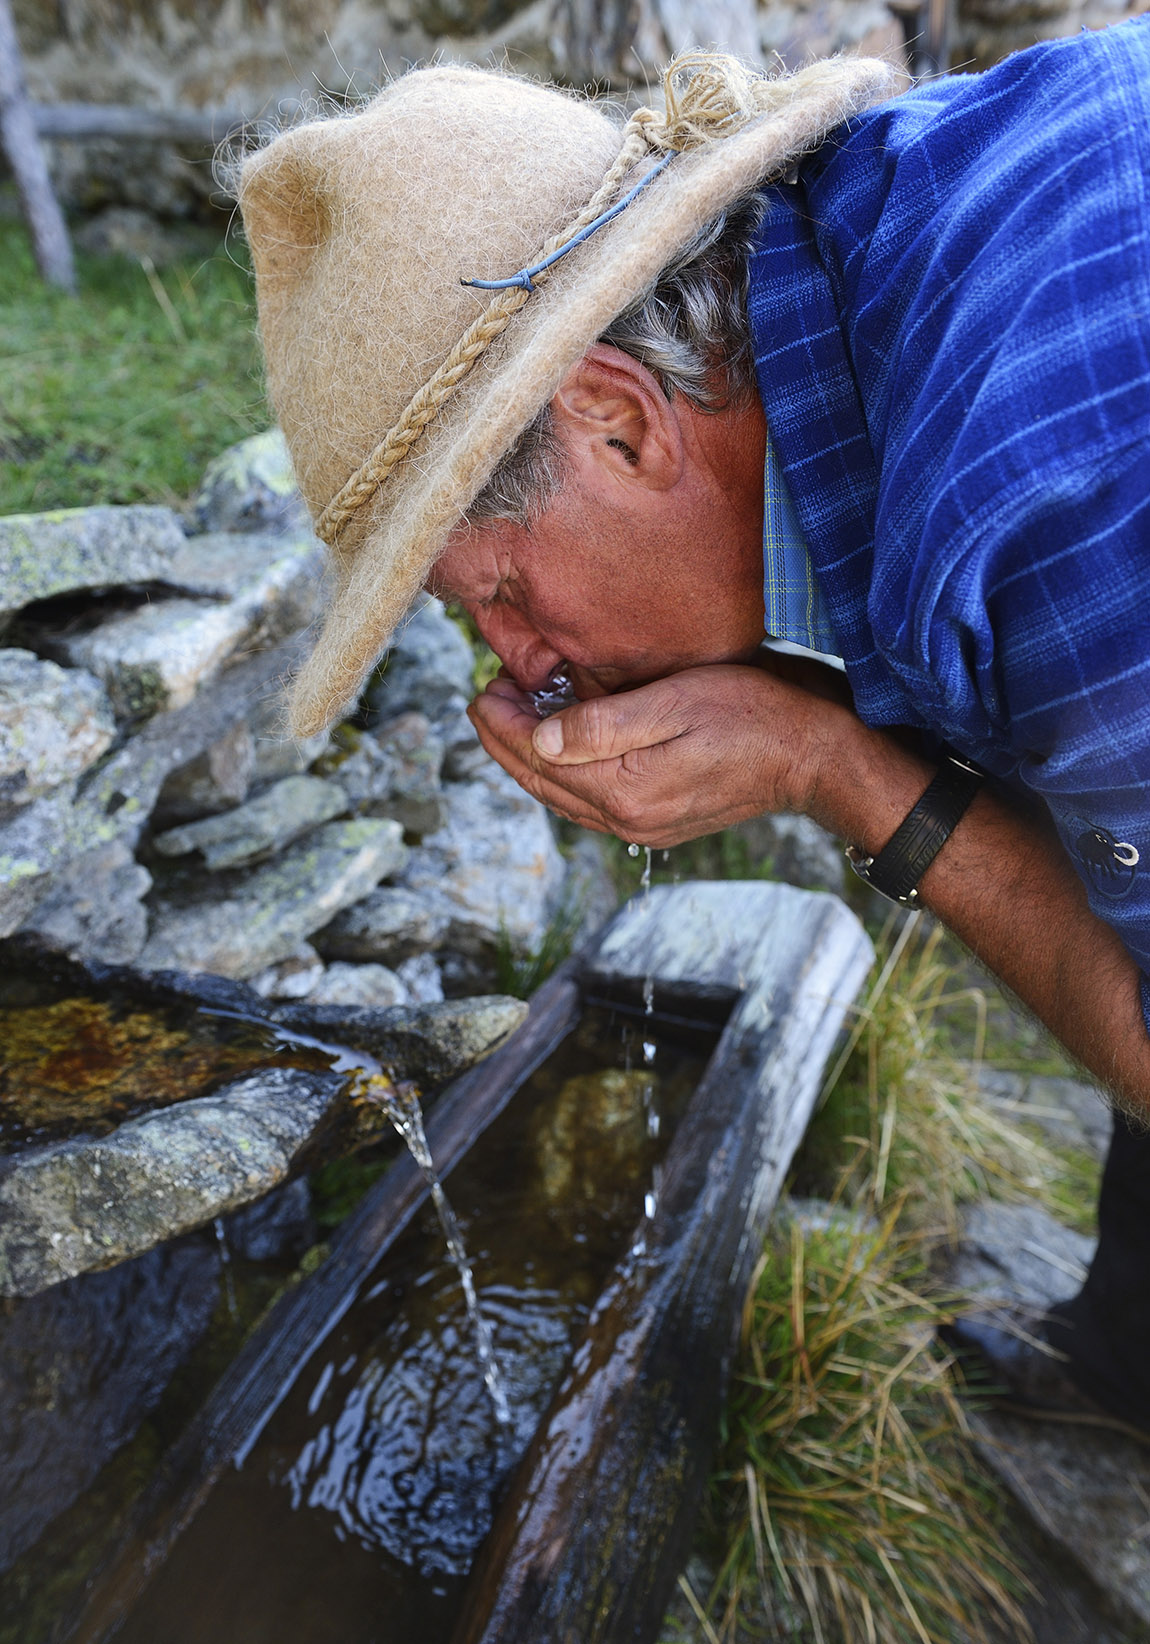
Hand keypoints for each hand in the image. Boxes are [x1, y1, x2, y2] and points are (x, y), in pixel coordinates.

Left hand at [467, 663, 848, 846]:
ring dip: (529, 757)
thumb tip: (538, 737)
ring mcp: (641, 826)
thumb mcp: (676, 702)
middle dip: (504, 739)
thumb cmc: (754, 714)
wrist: (812, 756)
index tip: (486, 686)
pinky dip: (562, 772)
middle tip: (490, 695)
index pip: (535, 760)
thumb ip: (603, 724)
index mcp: (625, 792)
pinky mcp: (656, 821)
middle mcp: (626, 820)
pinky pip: (587, 801)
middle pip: (539, 783)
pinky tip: (560, 743)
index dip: (501, 723)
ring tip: (516, 713)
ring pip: (559, 795)